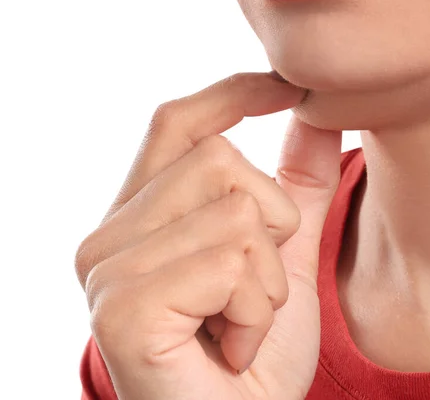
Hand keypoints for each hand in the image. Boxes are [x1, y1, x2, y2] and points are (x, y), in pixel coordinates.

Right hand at [75, 71, 342, 399]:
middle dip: (271, 225)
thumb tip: (316, 111)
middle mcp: (109, 233)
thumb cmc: (254, 346)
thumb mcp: (284, 252)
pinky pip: (229, 263)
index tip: (290, 86)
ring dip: (267, 277)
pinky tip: (232, 347)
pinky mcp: (123, 308)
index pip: (179, 120)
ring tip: (240, 320)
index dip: (235, 92)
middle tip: (252, 288)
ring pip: (234, 212)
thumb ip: (298, 181)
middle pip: (221, 160)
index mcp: (140, 212)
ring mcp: (109, 269)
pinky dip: (255, 309)